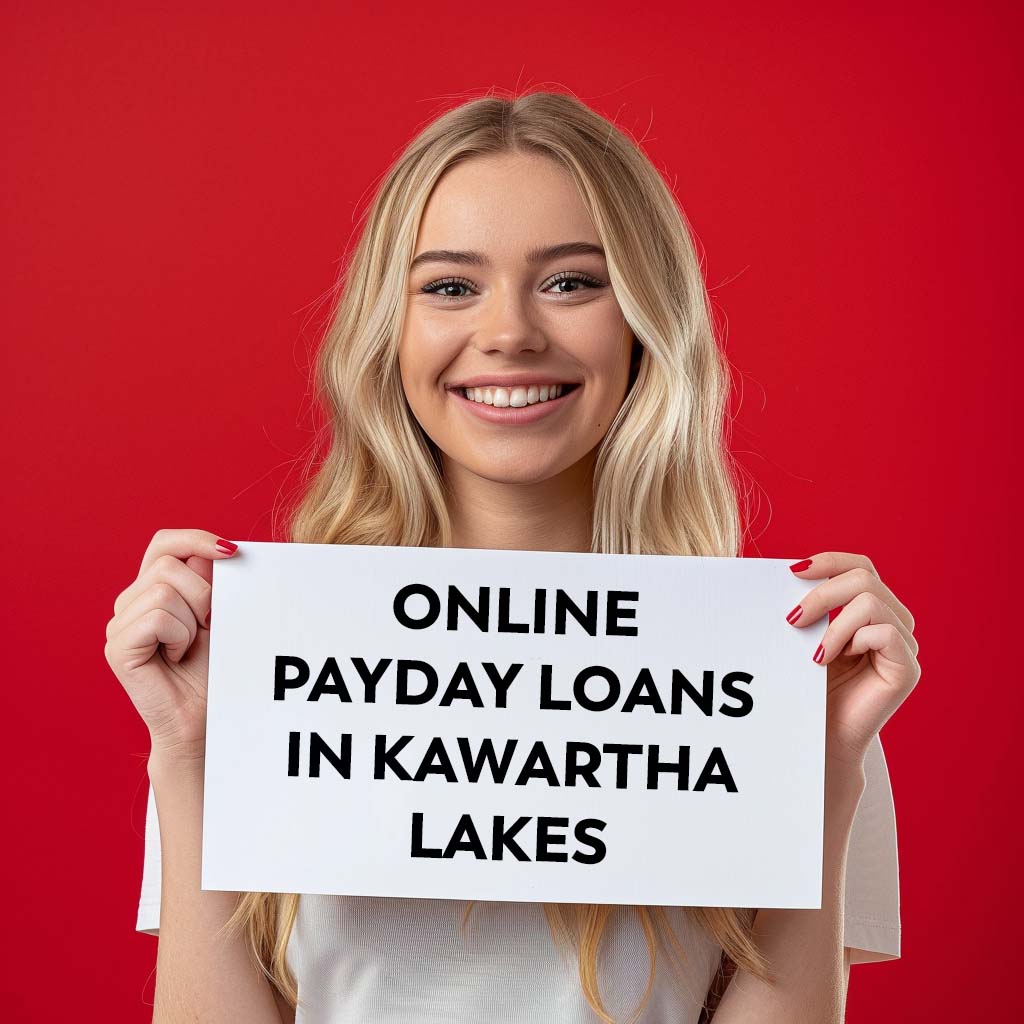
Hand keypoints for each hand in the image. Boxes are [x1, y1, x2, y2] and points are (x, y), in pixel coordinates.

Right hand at [104, 529, 239, 763]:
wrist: (205, 717)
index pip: (165, 543)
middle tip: (206, 627)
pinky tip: (176, 657)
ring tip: (188, 647)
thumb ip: (211, 580)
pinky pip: (158, 618)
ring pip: (165, 590)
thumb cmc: (214, 667)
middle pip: (169, 563)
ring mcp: (119, 624)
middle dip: (203, 593)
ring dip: (193, 621)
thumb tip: (211, 551)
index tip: (233, 552)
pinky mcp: (117, 647)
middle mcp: (130, 602)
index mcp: (152, 587)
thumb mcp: (220, 614)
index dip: (196, 539)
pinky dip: (180, 637)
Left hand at [785, 551, 920, 773]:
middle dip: (821, 593)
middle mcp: (894, 621)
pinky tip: (827, 660)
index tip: (791, 572)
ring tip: (812, 652)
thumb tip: (790, 570)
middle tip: (791, 619)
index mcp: (873, 609)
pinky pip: (884, 632)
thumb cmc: (810, 685)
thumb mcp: (807, 635)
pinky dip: (849, 640)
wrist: (819, 734)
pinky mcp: (907, 667)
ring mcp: (904, 644)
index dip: (829, 562)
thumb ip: (810, 605)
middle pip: (864, 577)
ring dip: (832, 622)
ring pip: (870, 600)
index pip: (860, 566)